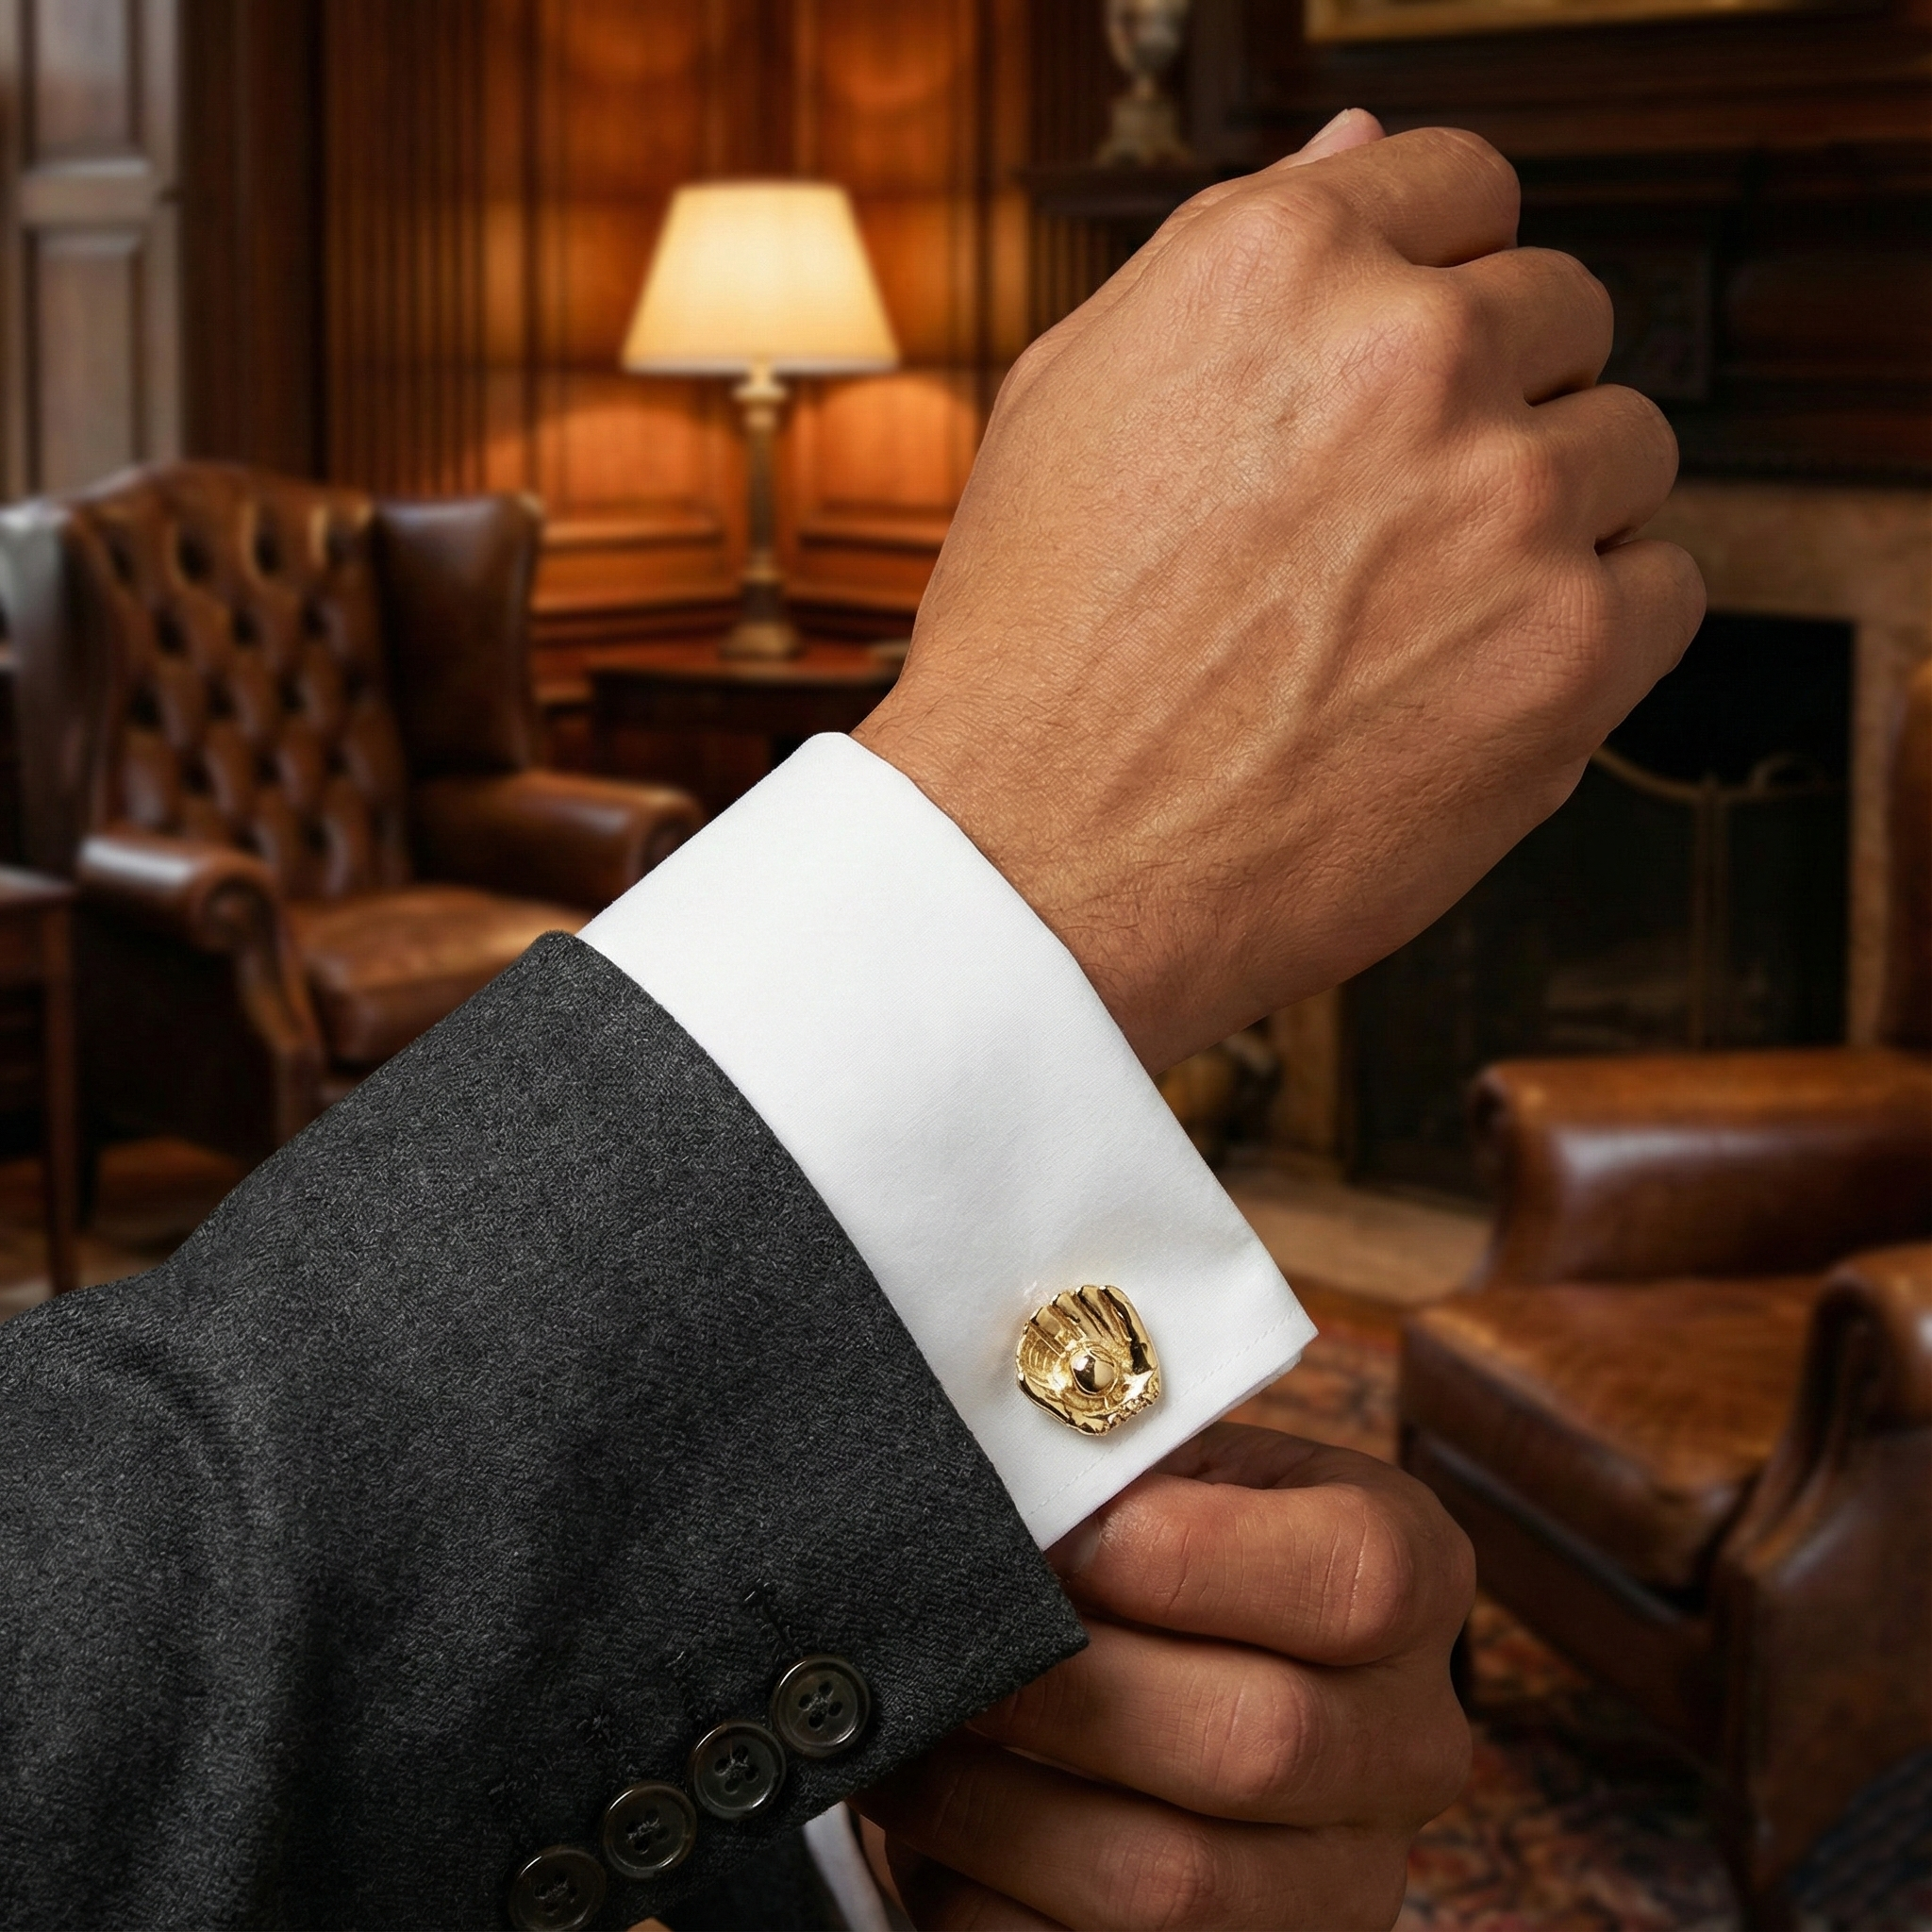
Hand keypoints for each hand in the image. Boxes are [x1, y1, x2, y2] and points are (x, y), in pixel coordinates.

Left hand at [854, 1423, 1474, 1930]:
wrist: (1192, 1648)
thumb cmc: (1165, 1537)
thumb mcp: (1177, 1471)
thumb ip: (1117, 1478)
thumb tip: (1007, 1512)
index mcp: (1412, 1579)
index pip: (1356, 1576)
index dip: (1190, 1555)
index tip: (1063, 1536)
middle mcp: (1409, 1744)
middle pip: (1257, 1743)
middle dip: (1061, 1689)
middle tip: (951, 1641)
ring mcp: (1345, 1882)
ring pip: (1167, 1882)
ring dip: (993, 1807)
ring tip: (913, 1734)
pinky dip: (980, 1898)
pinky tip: (933, 1831)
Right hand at [856, 111, 1702, 1071]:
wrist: (1034, 865)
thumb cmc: (1032, 655)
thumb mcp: (1070, 399)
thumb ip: (1224, 255)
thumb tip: (1356, 148)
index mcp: (1278, 265)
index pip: (1464, 186)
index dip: (1444, 277)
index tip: (1427, 354)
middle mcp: (1408, 355)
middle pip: (1563, 316)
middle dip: (1497, 403)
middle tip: (1402, 519)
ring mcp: (1502, 501)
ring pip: (1626, 450)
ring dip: (1551, 516)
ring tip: (1428, 613)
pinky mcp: (1566, 650)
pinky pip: (1666, 587)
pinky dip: (1597, 631)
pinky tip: (1480, 676)